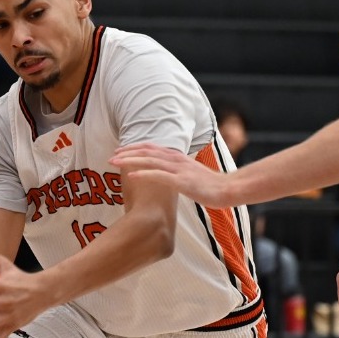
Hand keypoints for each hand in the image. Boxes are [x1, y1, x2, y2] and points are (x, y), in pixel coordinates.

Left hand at [111, 143, 240, 206]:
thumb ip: (176, 170)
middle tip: (111, 156)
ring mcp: (178, 169)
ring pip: (149, 161)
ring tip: (114, 162)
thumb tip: (165, 172)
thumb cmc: (209, 184)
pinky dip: (142, 174)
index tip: (120, 151)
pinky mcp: (181, 181)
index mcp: (177, 156)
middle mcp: (175, 159)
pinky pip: (158, 176)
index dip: (134, 148)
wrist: (227, 189)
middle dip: (127, 152)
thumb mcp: (190, 173)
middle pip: (146, 151)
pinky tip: (130, 175)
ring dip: (130, 160)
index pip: (151, 148)